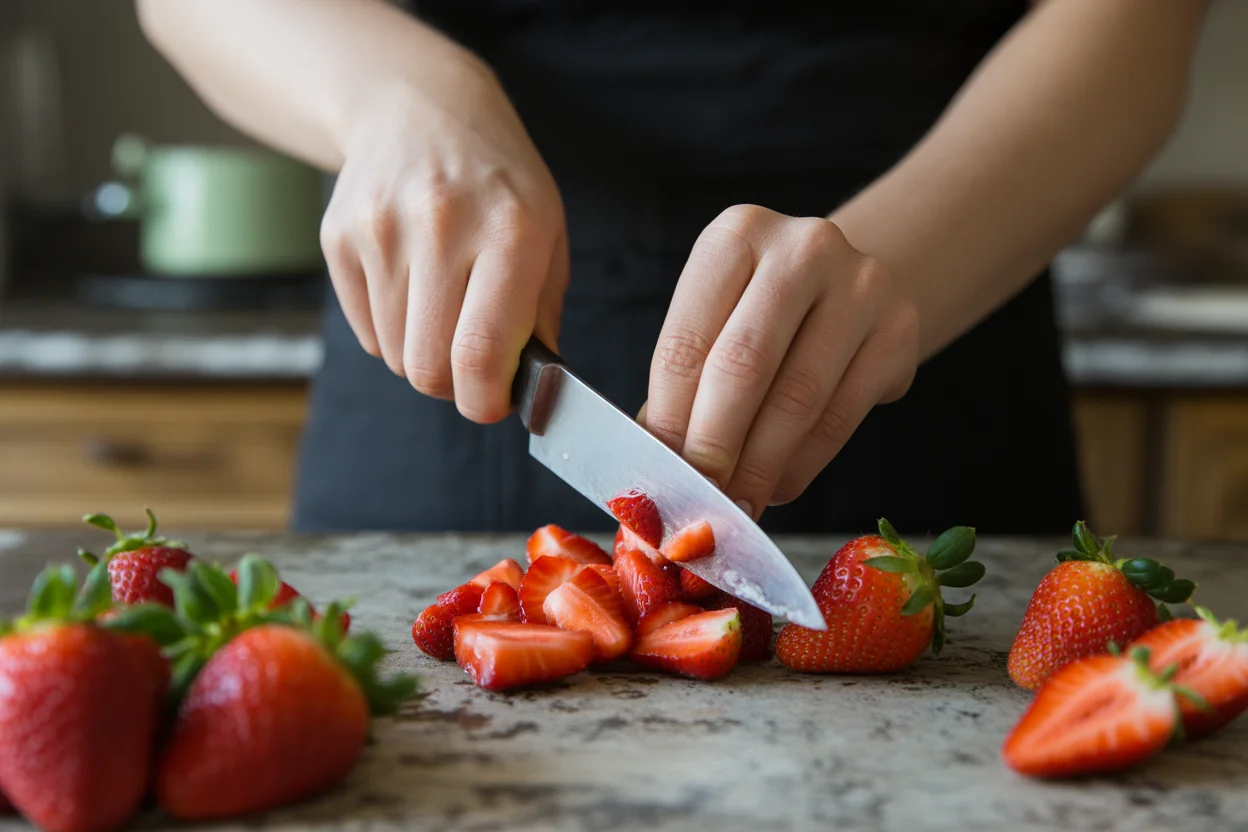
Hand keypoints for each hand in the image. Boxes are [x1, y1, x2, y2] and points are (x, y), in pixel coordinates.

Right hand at [319, 58, 567, 422]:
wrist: (419, 107)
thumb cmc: (498, 183)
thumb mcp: (548, 233)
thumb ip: (542, 316)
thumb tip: (533, 392)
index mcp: (509, 230)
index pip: (481, 353)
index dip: (485, 400)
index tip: (493, 403)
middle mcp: (440, 226)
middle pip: (428, 367)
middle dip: (453, 383)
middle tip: (472, 361)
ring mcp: (381, 230)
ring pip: (396, 356)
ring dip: (423, 352)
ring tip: (444, 305)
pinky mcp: (338, 237)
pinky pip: (366, 333)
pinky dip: (392, 330)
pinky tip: (411, 284)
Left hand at [640, 205, 919, 517]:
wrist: (850, 285)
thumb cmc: (762, 312)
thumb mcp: (716, 319)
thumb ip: (685, 384)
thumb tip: (658, 463)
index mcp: (736, 234)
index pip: (688, 341)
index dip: (669, 418)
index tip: (660, 472)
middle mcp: (802, 248)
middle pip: (744, 366)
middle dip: (714, 446)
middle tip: (700, 497)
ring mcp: (861, 285)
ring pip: (798, 400)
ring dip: (759, 467)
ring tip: (736, 502)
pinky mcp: (898, 331)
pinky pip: (839, 418)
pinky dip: (800, 466)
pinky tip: (776, 485)